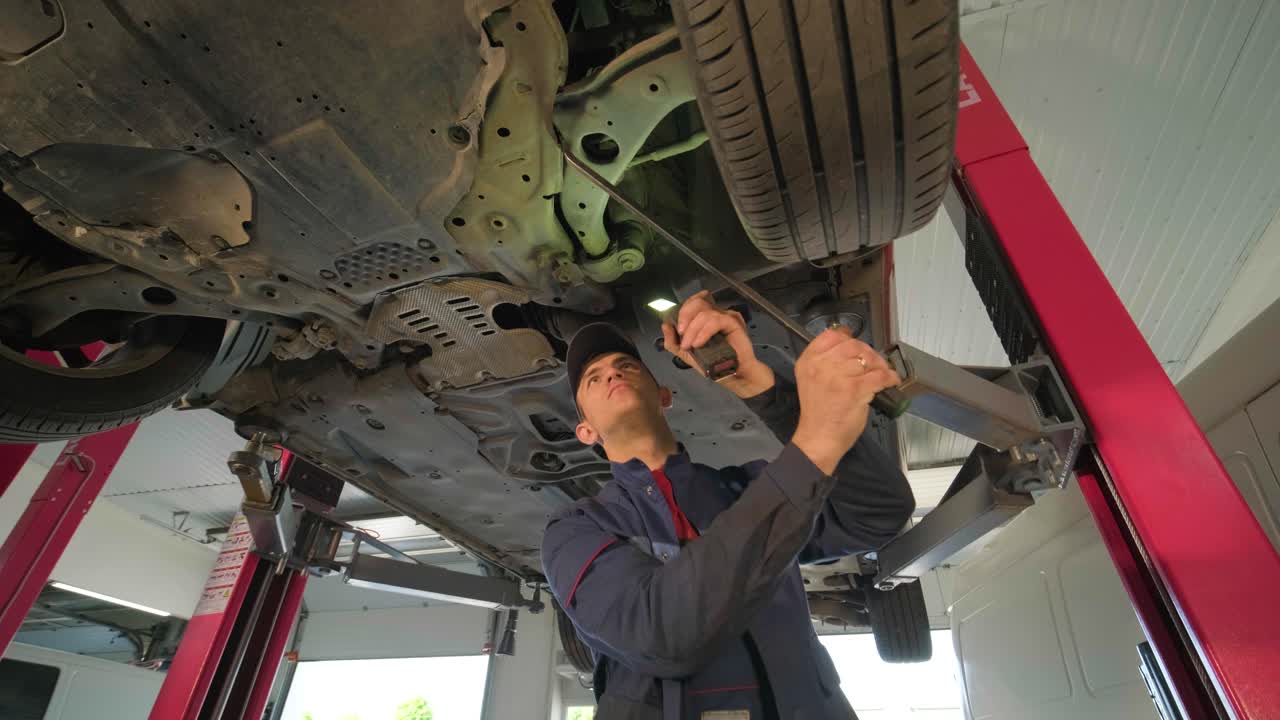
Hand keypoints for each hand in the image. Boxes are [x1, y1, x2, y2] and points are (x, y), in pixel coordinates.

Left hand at [660, 290, 774, 397]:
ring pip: (705, 313)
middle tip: (680, 334)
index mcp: (706, 317)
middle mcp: (716, 313)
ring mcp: (726, 316)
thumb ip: (673, 342)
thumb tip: (665, 325)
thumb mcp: (687, 354)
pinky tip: (699, 344)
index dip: (683, 309)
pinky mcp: (733, 322)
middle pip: (698, 302)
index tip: (677, 327)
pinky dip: (704, 332)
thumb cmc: (713, 364)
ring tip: (690, 346)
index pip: (693, 302)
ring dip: (692, 330)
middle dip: (684, 317)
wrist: (733, 376)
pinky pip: (715, 320)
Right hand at [791, 328, 900, 474]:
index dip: (848, 338)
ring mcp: (838, 376)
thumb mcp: (812, 380)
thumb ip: (826, 362)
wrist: (818, 438)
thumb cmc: (817, 412)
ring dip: (880, 365)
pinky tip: (891, 381)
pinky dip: (890, 377)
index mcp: (808, 361)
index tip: (857, 347)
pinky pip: (879, 375)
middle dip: (868, 352)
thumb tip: (852, 349)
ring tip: (882, 373)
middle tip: (874, 364)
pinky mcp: (855, 389)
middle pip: (853, 345)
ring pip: (868, 359)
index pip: (831, 335)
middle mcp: (821, 365)